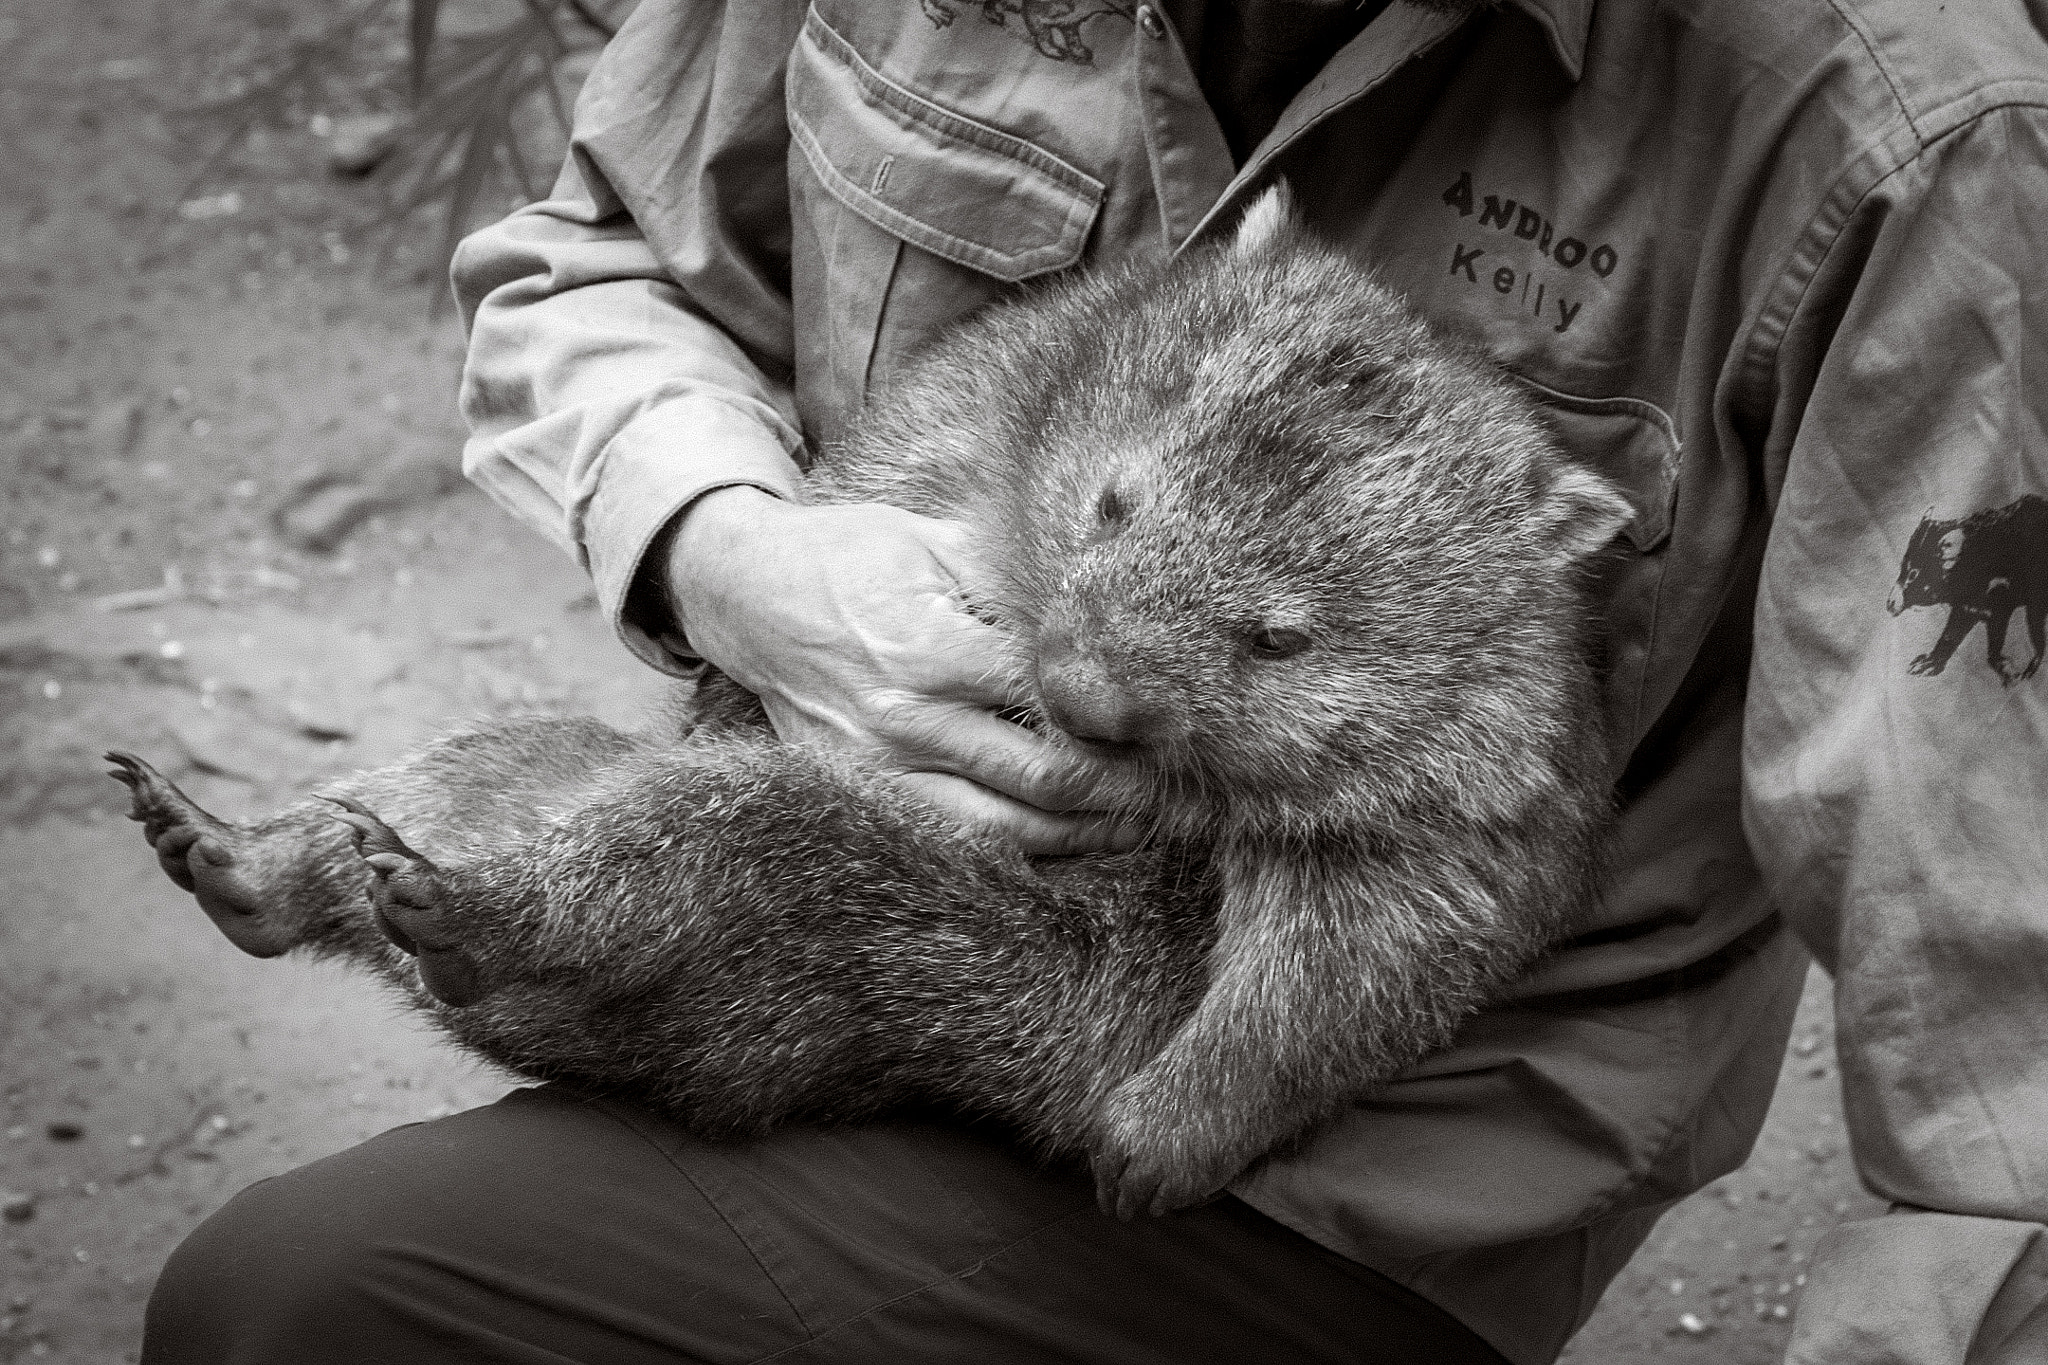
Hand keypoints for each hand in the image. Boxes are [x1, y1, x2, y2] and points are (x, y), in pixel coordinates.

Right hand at [661, 486, 1141, 855]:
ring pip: (1006, 826)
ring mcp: (881, 767)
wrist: (750, 597)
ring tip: (1139, 821)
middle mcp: (906, 717)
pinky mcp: (866, 792)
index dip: (1125, 716)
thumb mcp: (935, 540)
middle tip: (1178, 783)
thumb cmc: (853, 557)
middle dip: (1122, 787)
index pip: (1054, 700)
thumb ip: (1018, 579)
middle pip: (1043, 776)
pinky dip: (1023, 847)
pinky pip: (958, 840)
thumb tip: (1113, 600)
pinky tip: (1072, 837)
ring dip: (1083, 832)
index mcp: (931, 646)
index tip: (1178, 721)